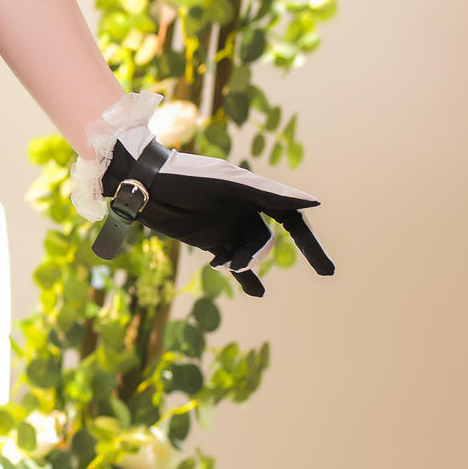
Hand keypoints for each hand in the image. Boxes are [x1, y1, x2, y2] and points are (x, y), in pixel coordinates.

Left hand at [90, 129, 334, 294]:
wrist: (144, 185)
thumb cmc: (187, 177)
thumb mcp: (229, 184)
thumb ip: (270, 194)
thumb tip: (315, 203)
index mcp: (255, 191)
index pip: (291, 218)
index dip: (309, 242)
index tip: (324, 270)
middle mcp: (245, 209)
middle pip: (266, 242)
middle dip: (257, 255)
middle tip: (241, 265)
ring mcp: (228, 226)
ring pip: (249, 254)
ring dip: (243, 265)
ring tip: (224, 265)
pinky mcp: (210, 240)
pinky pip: (233, 261)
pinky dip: (245, 277)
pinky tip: (257, 291)